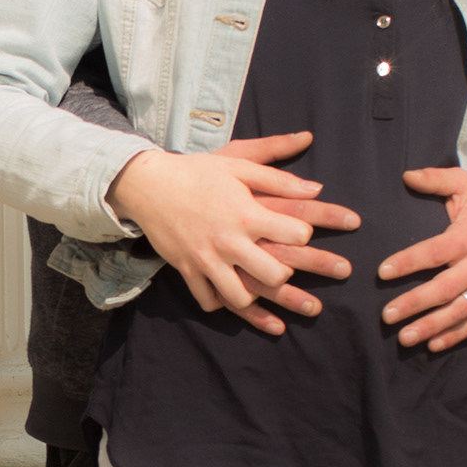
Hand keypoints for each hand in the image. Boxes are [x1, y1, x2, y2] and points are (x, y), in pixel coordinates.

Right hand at [109, 131, 358, 331]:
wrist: (149, 184)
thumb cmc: (198, 171)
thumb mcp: (240, 165)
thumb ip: (279, 178)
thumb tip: (318, 188)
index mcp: (247, 213)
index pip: (296, 235)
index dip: (303, 234)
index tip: (298, 233)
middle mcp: (230, 241)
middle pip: (275, 275)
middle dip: (285, 275)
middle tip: (282, 266)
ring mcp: (207, 259)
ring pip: (242, 297)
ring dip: (254, 295)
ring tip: (255, 283)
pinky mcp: (187, 270)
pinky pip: (208, 300)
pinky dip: (220, 302)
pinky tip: (228, 293)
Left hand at [380, 168, 466, 351]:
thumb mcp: (464, 184)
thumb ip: (436, 179)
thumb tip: (406, 176)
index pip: (435, 252)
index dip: (408, 261)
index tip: (382, 272)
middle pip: (445, 288)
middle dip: (415, 304)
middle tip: (386, 316)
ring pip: (460, 310)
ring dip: (432, 327)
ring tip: (404, 338)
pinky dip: (455, 335)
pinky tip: (432, 345)